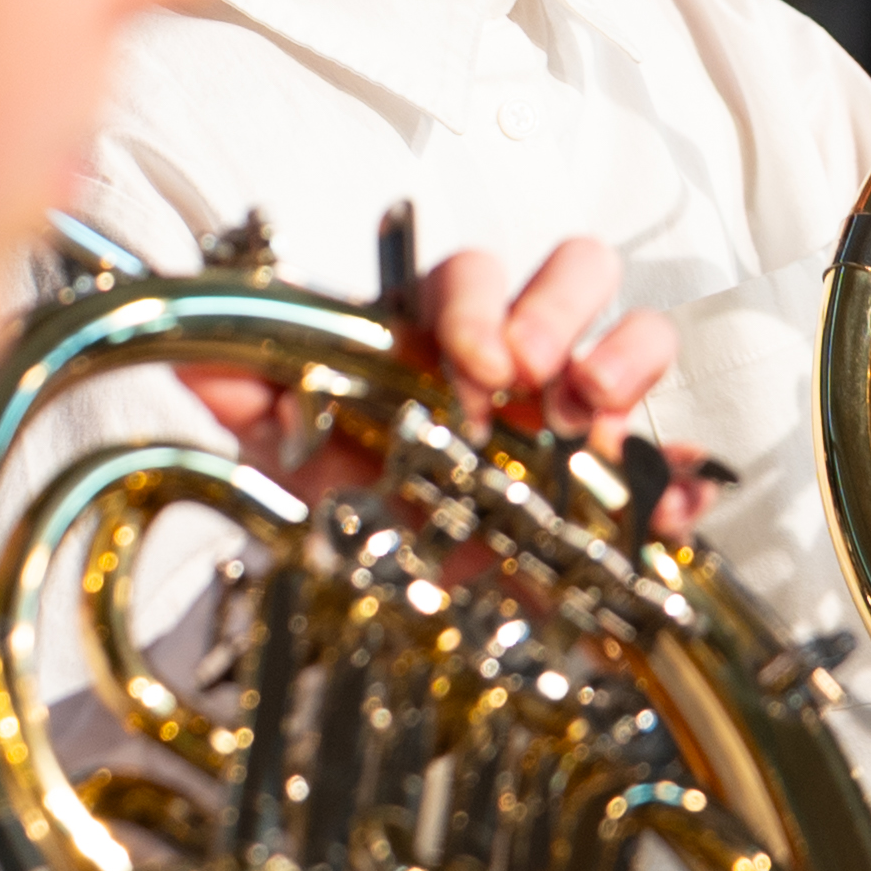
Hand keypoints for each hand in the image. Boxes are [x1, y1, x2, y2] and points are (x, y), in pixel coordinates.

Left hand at [191, 236, 719, 536]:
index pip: (473, 273)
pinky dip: (680, 477)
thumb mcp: (286, 447)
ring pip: (641, 335)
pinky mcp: (625, 481)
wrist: (394, 600)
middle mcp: (524, 356)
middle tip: (536, 379)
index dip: (478, 304)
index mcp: (444, 332)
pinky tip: (664, 507)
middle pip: (575, 270)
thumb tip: (190, 341)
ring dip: (627, 362)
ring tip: (591, 421)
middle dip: (563, 312)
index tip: (468, 363)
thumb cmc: (352, 501)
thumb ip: (242, 387)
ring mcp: (580, 413)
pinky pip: (677, 459)